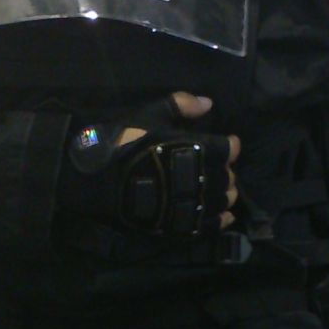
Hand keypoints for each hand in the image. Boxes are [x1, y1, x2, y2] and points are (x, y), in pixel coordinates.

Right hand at [59, 92, 240, 240]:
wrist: (99, 180)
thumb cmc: (124, 143)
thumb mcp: (149, 115)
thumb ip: (180, 105)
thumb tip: (208, 102)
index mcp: (199, 148)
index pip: (229, 149)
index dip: (229, 146)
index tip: (226, 144)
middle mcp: (203, 177)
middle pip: (228, 177)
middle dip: (225, 171)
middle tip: (216, 167)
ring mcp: (193, 204)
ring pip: (223, 200)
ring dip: (225, 194)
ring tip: (217, 189)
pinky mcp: (182, 225)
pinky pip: (211, 225)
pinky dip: (221, 220)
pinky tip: (223, 216)